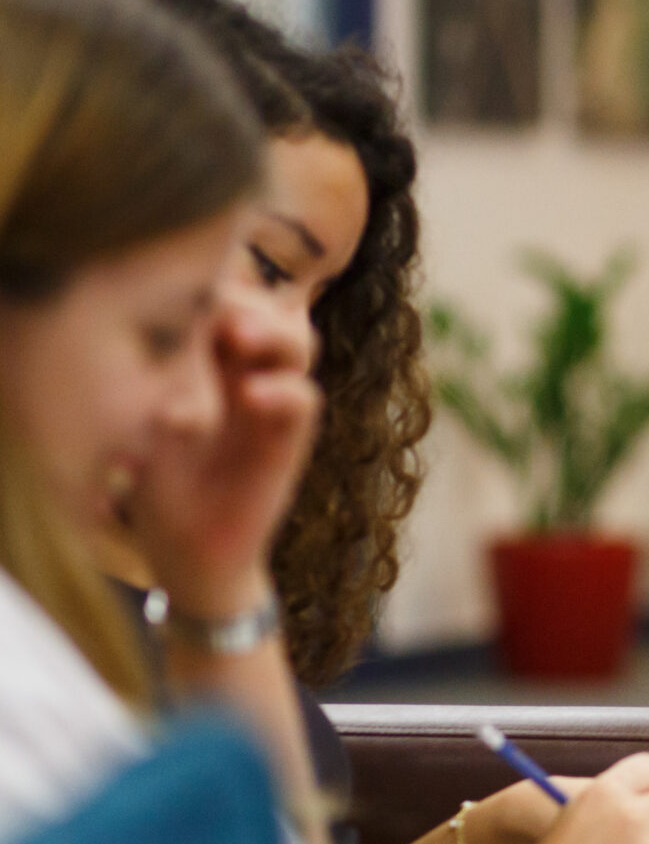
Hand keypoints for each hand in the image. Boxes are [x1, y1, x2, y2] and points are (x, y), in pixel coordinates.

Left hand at [125, 287, 318, 615]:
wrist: (190, 554)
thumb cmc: (159, 493)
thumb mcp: (149, 441)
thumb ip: (166, 403)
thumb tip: (174, 392)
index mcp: (202, 363)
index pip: (219, 306)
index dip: (215, 290)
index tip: (191, 288)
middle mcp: (242, 373)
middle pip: (266, 311)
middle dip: (248, 303)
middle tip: (221, 313)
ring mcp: (271, 402)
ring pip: (296, 343)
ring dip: (274, 332)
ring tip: (241, 336)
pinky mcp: (290, 436)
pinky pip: (304, 399)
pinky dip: (284, 390)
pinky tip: (254, 397)